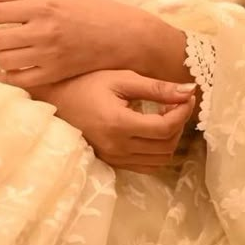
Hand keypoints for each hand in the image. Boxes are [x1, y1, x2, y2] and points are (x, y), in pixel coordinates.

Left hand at [0, 0, 167, 86]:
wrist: (123, 35)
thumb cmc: (92, 10)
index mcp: (42, 5)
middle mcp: (43, 29)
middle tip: (4, 33)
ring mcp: (48, 54)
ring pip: (3, 60)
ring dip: (2, 54)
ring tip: (14, 48)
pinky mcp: (55, 73)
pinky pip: (19, 79)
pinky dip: (14, 73)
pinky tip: (21, 64)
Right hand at [30, 69, 195, 173]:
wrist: (54, 99)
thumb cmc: (86, 82)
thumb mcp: (121, 78)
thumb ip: (157, 87)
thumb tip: (190, 90)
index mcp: (119, 124)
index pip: (165, 127)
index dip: (183, 112)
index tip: (188, 96)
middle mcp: (117, 147)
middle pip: (166, 146)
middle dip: (179, 123)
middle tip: (178, 102)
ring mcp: (114, 158)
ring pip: (159, 160)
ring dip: (170, 138)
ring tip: (167, 115)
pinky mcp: (112, 162)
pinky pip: (146, 166)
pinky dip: (157, 151)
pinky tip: (153, 130)